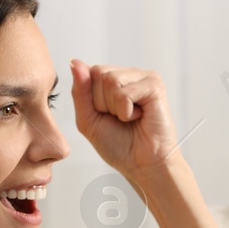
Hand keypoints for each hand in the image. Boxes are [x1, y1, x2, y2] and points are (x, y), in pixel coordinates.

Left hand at [69, 58, 180, 176]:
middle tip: (120, 118)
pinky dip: (126, 112)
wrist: (142, 165)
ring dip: (114, 108)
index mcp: (114, 79)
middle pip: (98, 74)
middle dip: (102, 103)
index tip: (106, 115)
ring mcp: (143, 77)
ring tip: (129, 118)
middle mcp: (129, 74)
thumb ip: (80, 92)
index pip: (88, 73)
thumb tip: (74, 62)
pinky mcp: (154, 85)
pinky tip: (139, 117)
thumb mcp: (88, 119)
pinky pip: (125, 92)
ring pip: (110, 80)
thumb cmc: (118, 145)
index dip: (91, 100)